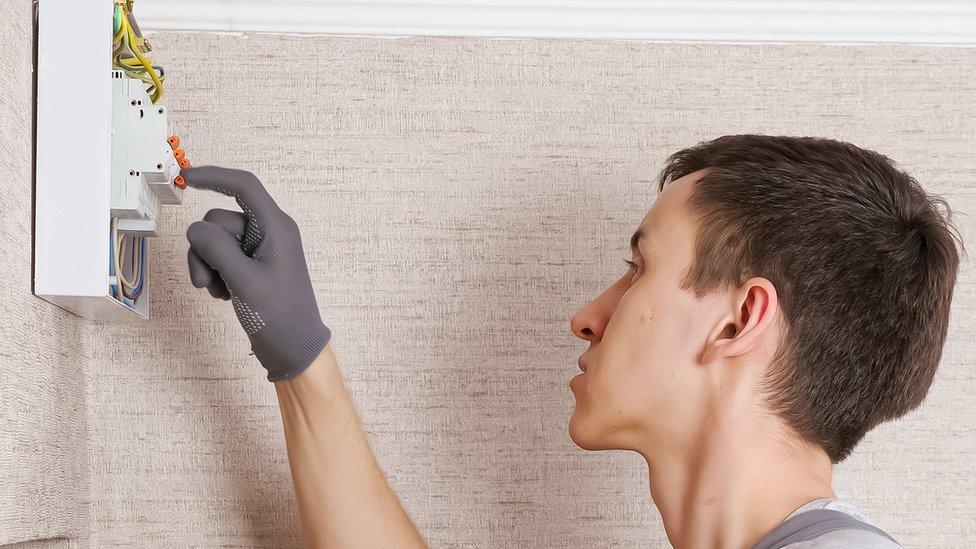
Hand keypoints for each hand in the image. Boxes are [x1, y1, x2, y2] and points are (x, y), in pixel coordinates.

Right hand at [183, 166, 330, 381]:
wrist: (292, 348)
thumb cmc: (279, 315)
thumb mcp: (244, 279)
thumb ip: (216, 248)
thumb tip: (195, 228)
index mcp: (276, 226)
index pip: (244, 187)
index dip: (214, 176)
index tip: (187, 177)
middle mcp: (268, 232)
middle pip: (219, 221)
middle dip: (204, 250)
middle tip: (209, 283)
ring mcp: (258, 250)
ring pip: (214, 241)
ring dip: (207, 265)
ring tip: (219, 292)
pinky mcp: (249, 266)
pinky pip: (218, 257)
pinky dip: (215, 274)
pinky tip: (225, 295)